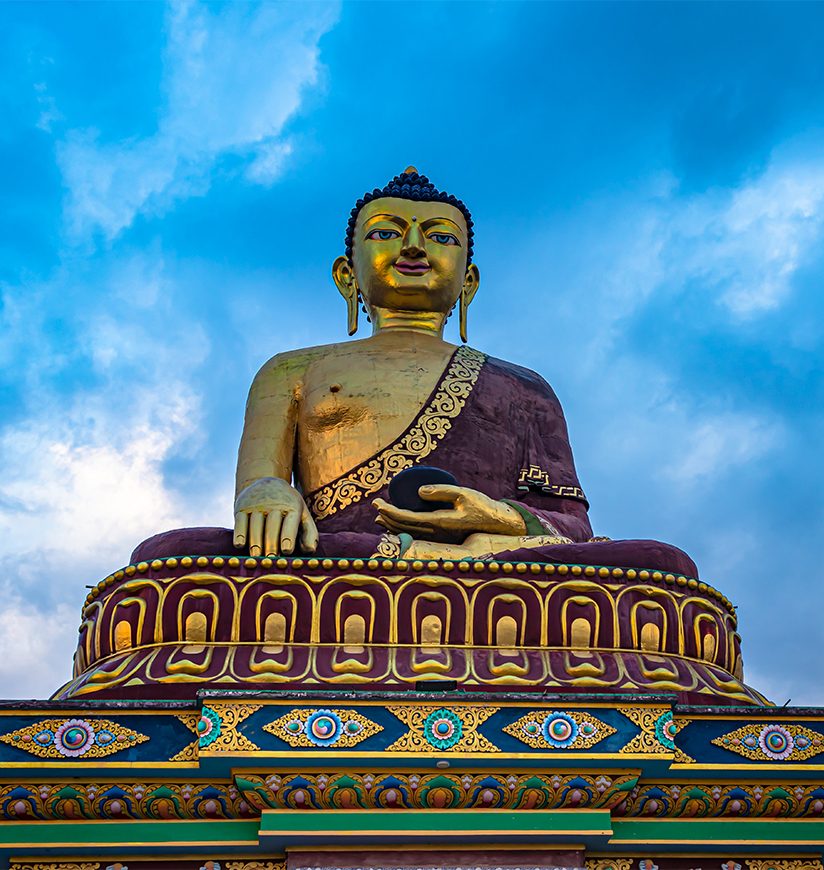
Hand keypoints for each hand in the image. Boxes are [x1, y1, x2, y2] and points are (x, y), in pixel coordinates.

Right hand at [234, 477, 317, 555]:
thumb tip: (310, 550)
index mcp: (292, 507)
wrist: (266, 481)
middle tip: (270, 561)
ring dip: (255, 542)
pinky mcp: (241, 507)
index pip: (290, 522)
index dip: (288, 536)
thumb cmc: (288, 505)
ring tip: (256, 558)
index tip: (286, 550)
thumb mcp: (302, 513)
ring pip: (255, 525)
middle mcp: (274, 504)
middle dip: (271, 544)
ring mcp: (256, 505)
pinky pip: (240, 521)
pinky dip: (239, 533)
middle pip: (272, 526)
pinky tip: (240, 545)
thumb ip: (309, 532)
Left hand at [373, 485, 526, 541]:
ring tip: (379, 516)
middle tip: (375, 504)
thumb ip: (441, 490)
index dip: (389, 511)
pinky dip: (403, 529)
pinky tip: (398, 525)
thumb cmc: (482, 506)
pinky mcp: (443, 536)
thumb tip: (419, 491)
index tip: (377, 502)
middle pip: (404, 527)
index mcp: (440, 522)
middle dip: (387, 516)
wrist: (499, 524)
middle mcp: (437, 533)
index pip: (407, 518)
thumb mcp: (464, 493)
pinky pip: (417, 534)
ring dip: (392, 525)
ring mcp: (440, 536)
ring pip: (409, 533)